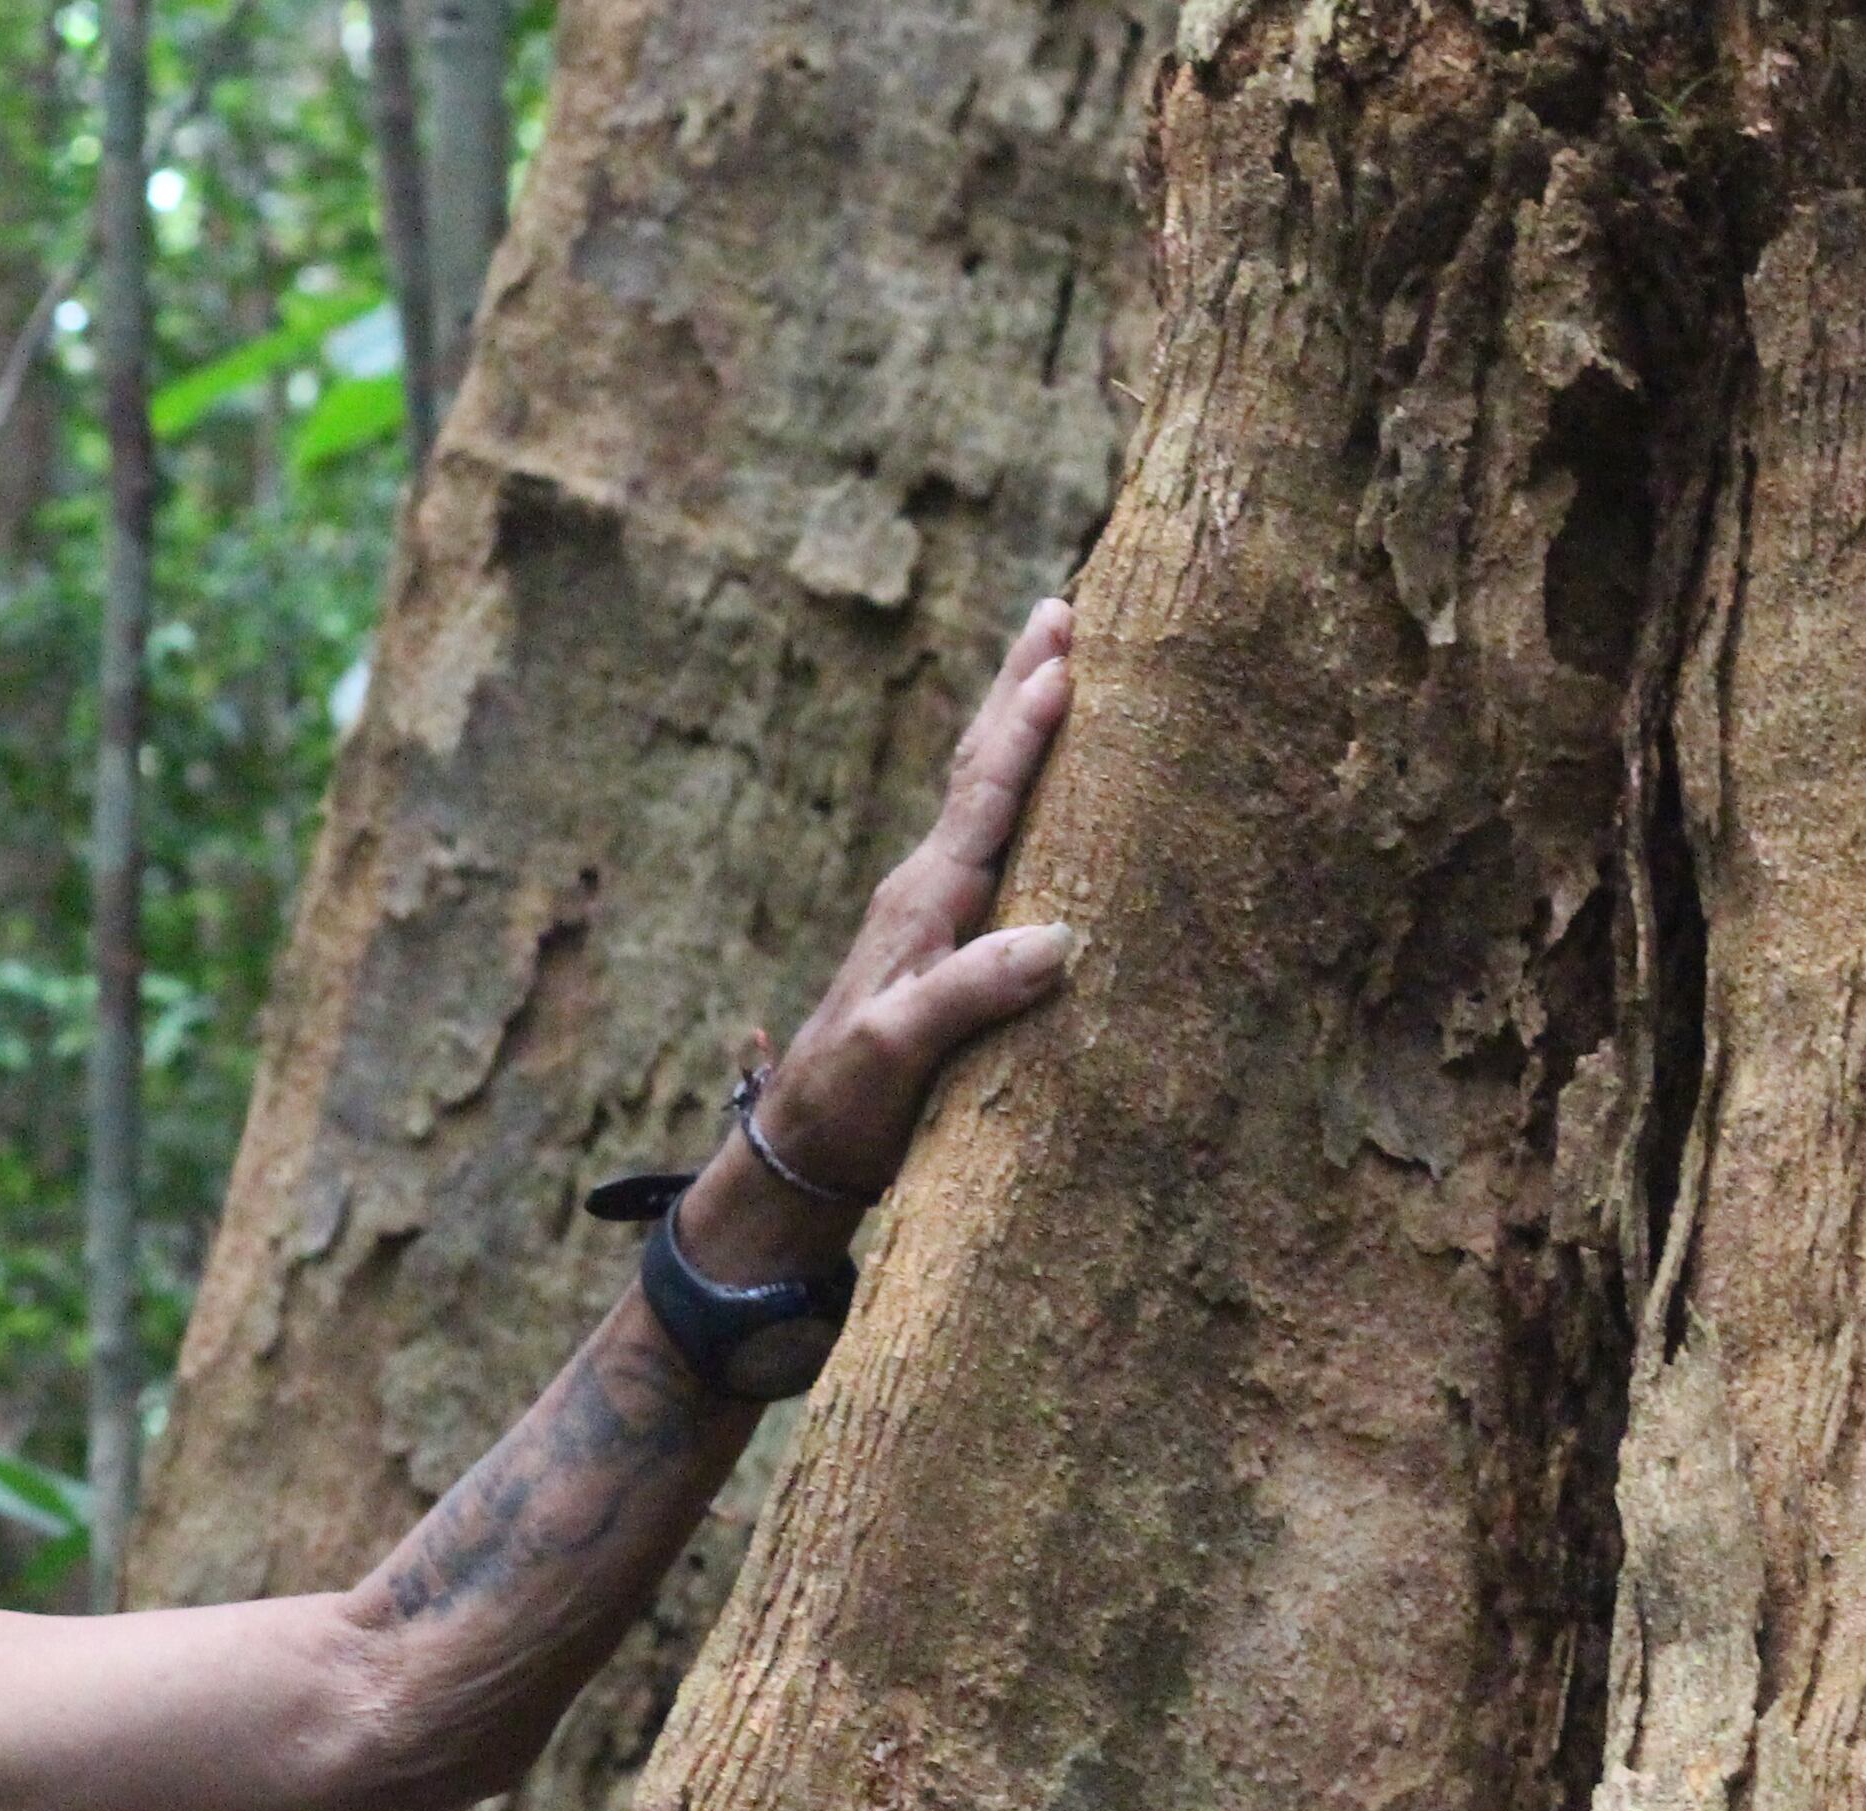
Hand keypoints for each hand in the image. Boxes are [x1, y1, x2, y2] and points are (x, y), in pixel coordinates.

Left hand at [739, 596, 1082, 1210]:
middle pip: (979, 765)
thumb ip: (969, 995)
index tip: (1063, 659)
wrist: (803, 1147)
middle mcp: (926, 888)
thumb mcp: (903, 1053)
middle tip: (1063, 608)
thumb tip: (1057, 941)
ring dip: (1019, 723)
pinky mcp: (944, 939)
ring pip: (983, 792)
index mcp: (923, 902)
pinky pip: (991, 838)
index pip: (982, 796)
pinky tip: (1042, 781)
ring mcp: (933, 909)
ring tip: (1058, 661)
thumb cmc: (849, 1103)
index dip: (1023, 729)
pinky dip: (1018, 788)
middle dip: (1018, 685)